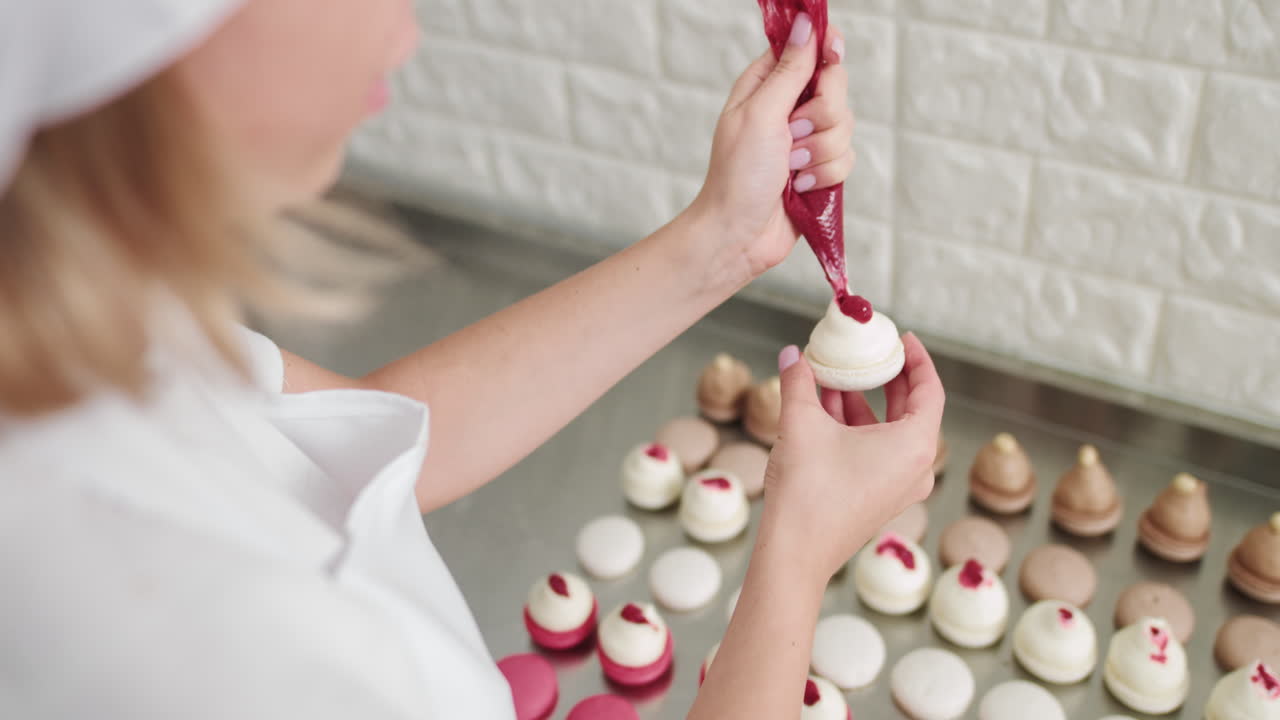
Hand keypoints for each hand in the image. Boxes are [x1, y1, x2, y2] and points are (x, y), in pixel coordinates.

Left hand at [687, 12, 854, 285]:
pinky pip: (846, 159)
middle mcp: (788, 108)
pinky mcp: (819, 169)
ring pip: (846, 126)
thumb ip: (790, 70)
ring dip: (819, 153)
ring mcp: (806, 140)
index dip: (824, 48)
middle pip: (836, 87)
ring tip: (790, 170)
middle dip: (822, 115)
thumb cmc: (738, 175)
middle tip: (793, 133)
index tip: (833, 53)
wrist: (739, 234)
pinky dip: (825, 176)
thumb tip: (807, 23)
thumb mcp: (761, 114)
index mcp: (766, 85)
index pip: (807, 49)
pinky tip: (799, 188)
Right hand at [757, 334, 944, 583]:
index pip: (930, 390)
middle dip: (886, 377)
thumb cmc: (809, 492)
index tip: (902, 338)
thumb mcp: (801, 423)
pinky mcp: (879, 499)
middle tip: (868, 352)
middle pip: (912, 409)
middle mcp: (916, 468)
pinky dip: (857, 428)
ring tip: (833, 377)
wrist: (796, 553)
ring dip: (863, 402)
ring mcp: (899, 487)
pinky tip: (824, 409)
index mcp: (915, 445)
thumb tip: (792, 355)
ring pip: (889, 431)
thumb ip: (799, 382)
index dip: (917, 359)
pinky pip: (877, 451)